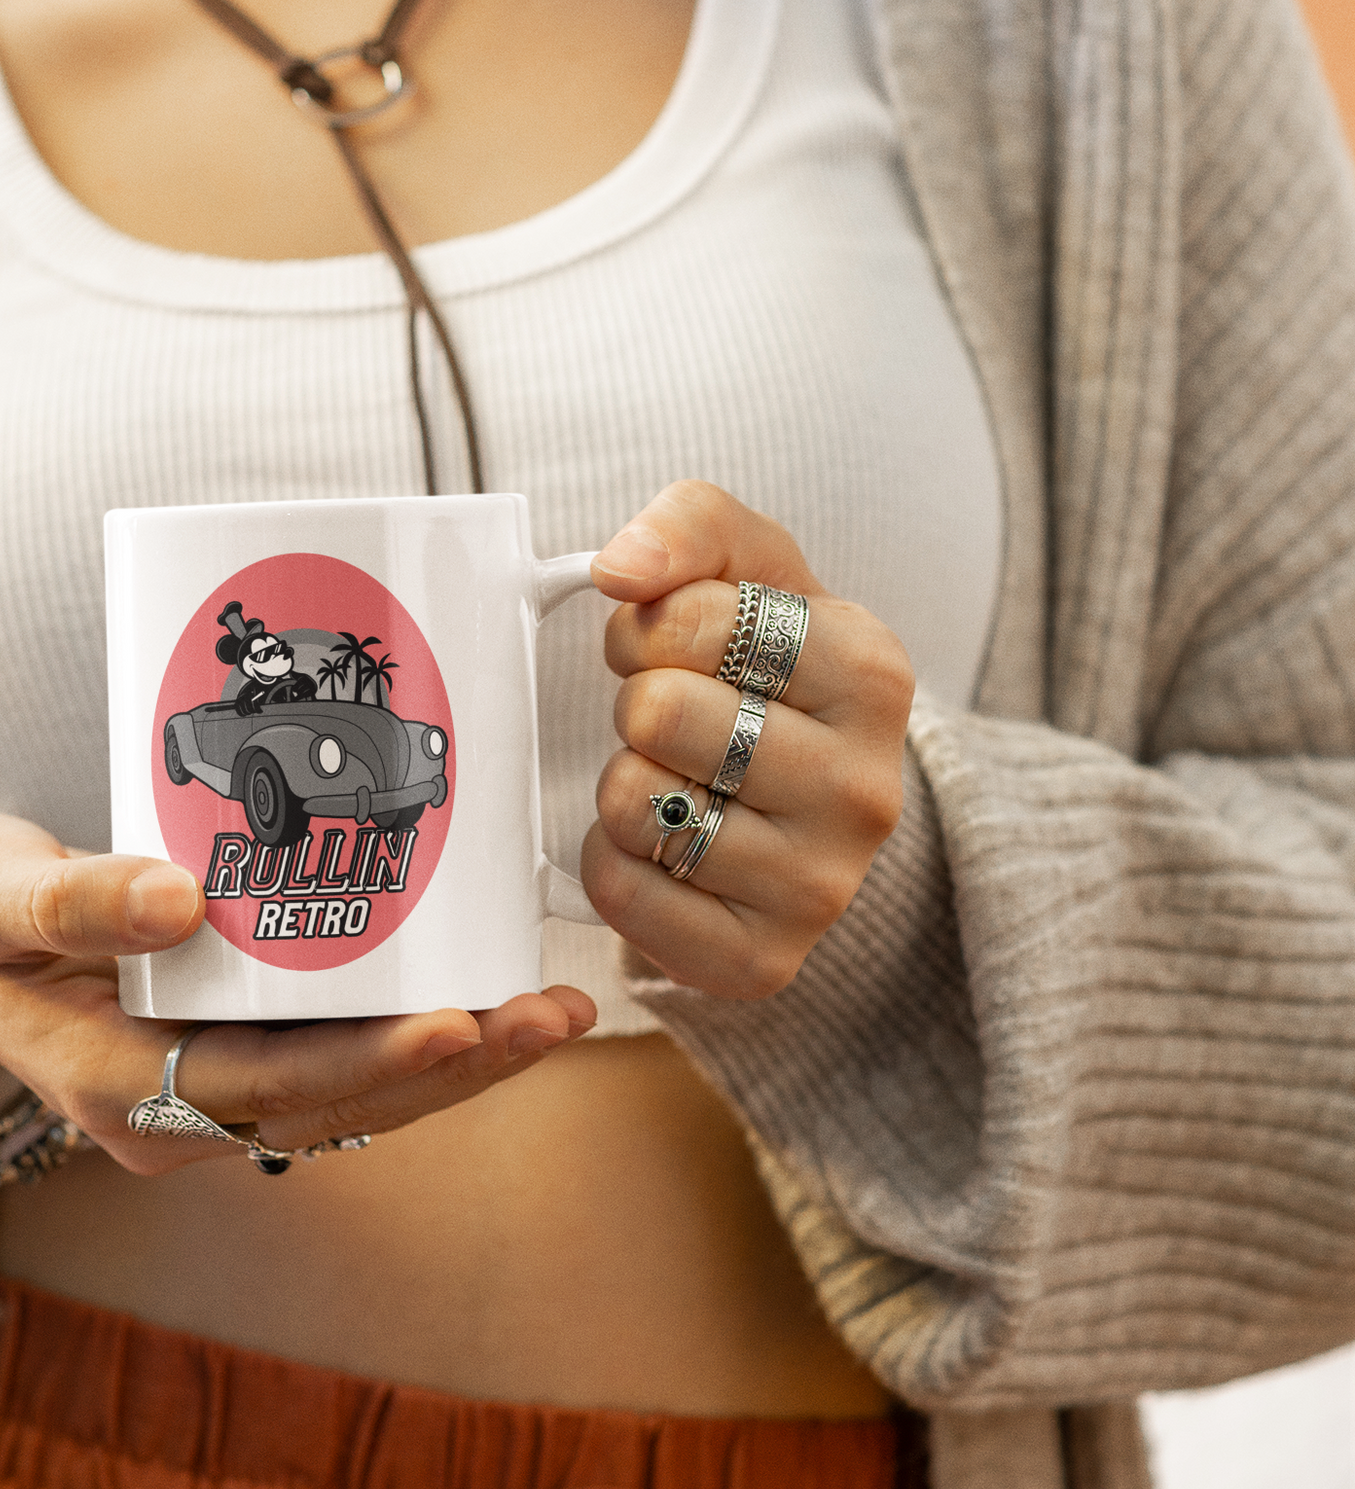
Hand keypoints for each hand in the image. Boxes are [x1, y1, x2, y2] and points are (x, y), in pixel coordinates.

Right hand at [0, 811, 595, 1172]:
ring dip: (460, 1061)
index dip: (373, 1061)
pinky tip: (491, 994)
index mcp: (119, 1091)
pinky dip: (417, 1036)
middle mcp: (176, 1117)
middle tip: (554, 1012)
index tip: (459, 1020)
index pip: (270, 1087)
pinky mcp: (233, 1060)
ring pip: (354, 1097)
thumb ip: (71, 901)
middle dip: (456, 1066)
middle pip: (339, 1104)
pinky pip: (340, 1063)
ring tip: (558, 1009)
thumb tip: (181, 903)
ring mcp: (209, 1097)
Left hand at [584, 481, 913, 998]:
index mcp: (872, 674)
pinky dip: (615, 862)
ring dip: (624, 783)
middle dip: (637, 705)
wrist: (814, 809)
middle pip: (657, 714)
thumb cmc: (771, 676)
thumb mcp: (751, 573)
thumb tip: (621, 567)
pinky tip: (664, 847)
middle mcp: (865, 788)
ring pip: (636, 805)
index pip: (691, 620)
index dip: (649, 625)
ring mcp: (822, 886)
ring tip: (677, 781)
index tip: (676, 647)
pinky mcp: (763, 960)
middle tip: (673, 721)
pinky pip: (623, 894)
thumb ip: (690, 527)